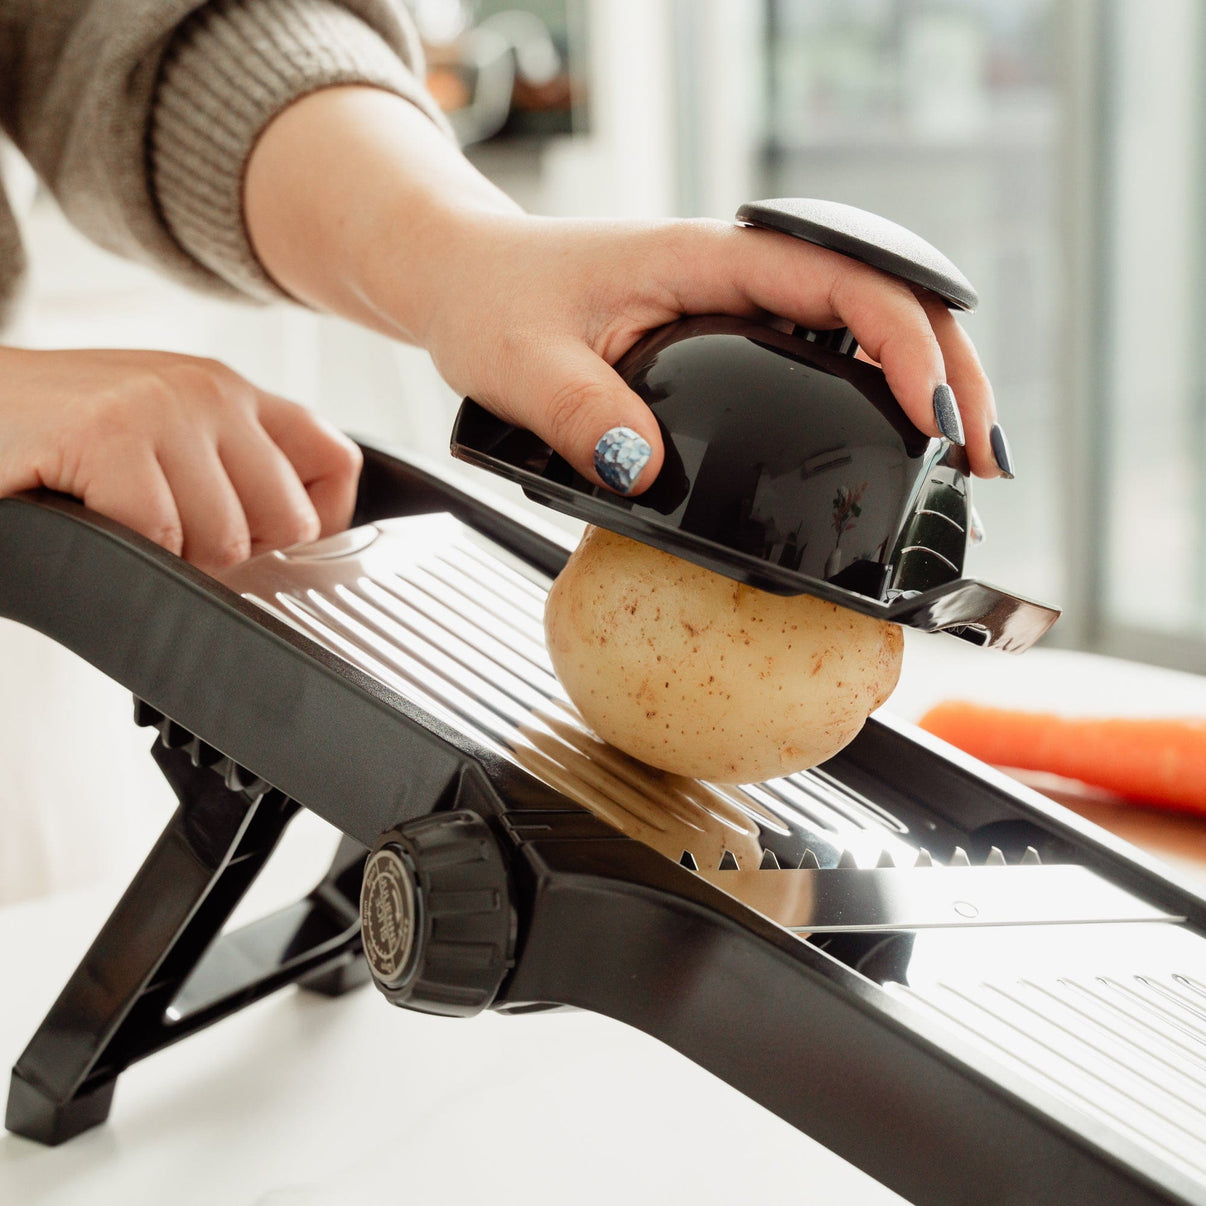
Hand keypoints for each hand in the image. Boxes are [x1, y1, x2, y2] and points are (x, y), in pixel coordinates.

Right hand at [0, 346, 361, 572]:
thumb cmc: (55, 435)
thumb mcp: (163, 440)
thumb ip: (231, 471)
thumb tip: (302, 541)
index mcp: (229, 392)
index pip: (334, 461)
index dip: (321, 526)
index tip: (279, 553)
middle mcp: (208, 390)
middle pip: (290, 520)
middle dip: (236, 560)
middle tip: (174, 551)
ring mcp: (162, 407)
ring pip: (225, 540)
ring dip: (171, 562)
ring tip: (120, 528)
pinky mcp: (109, 433)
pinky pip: (157, 536)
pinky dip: (122, 552)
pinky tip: (89, 519)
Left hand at [246, 86, 1001, 494]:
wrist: (467, 281)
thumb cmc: (491, 301)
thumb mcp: (519, 359)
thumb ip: (575, 410)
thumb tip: (641, 469)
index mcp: (706, 259)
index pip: (842, 281)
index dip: (905, 345)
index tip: (934, 418)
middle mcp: (739, 276)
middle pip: (886, 300)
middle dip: (951, 372)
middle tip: (981, 462)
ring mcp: (741, 308)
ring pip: (867, 329)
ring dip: (925, 387)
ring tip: (960, 472)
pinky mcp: (732, 340)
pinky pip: (825, 357)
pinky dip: (871, 400)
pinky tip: (886, 453)